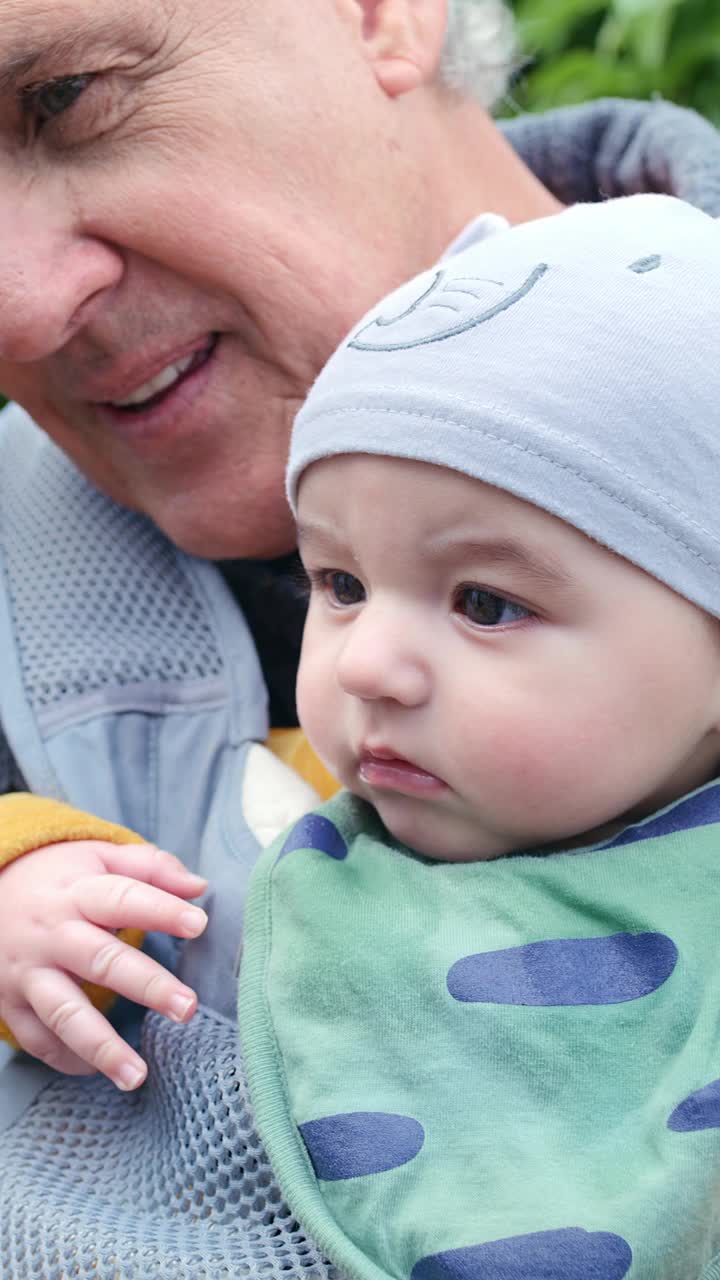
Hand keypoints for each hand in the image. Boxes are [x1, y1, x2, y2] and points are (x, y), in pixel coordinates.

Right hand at [0, 841, 207, 1090]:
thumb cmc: (60, 876)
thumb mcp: (99, 857)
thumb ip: (151, 868)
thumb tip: (200, 886)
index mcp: (78, 892)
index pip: (123, 899)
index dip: (161, 911)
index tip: (199, 924)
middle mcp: (53, 934)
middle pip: (101, 961)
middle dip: (146, 986)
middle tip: (187, 1008)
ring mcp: (29, 972)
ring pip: (65, 1013)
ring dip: (102, 1047)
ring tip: (138, 1075)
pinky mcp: (11, 1002)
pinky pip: (37, 1038)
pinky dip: (66, 1059)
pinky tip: (98, 1072)